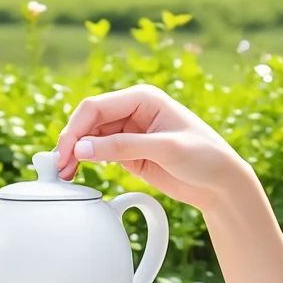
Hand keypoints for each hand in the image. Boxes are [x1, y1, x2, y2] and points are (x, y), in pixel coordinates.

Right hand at [52, 85, 252, 211]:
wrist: (222, 184)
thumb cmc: (205, 157)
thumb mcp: (165, 149)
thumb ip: (123, 147)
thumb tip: (82, 148)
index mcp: (142, 98)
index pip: (96, 107)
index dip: (76, 129)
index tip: (67, 153)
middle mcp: (132, 112)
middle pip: (88, 122)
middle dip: (72, 143)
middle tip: (60, 168)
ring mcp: (129, 133)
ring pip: (89, 139)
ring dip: (75, 154)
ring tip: (65, 174)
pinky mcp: (128, 153)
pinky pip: (98, 153)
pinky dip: (85, 162)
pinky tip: (77, 173)